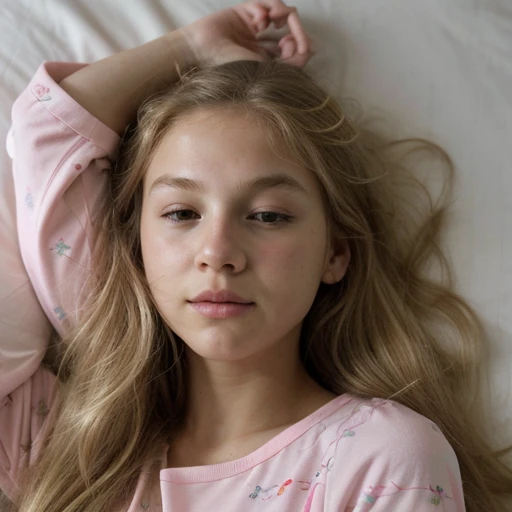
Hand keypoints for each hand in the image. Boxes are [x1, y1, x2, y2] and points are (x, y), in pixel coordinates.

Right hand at [179, 0, 313, 68]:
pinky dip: (268, 8)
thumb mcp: (265, 69)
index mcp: (268, 60)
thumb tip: (312, 50)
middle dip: (297, 30)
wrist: (204, 50)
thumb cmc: (230, 65)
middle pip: (292, 29)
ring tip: (276, 21)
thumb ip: (290, 64)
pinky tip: (260, 20)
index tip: (292, 50)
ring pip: (283, 12)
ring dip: (285, 15)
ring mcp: (255, 26)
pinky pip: (266, 3)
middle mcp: (263, 42)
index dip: (301, 46)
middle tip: (288, 38)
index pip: (295, 48)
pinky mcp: (247, 11)